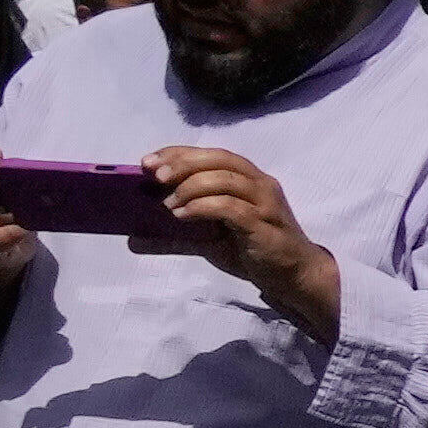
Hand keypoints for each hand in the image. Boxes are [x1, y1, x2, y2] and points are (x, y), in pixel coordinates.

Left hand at [137, 140, 338, 338]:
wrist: (294, 275)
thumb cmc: (253, 250)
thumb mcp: (208, 241)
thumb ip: (174, 237)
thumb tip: (133, 240)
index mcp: (247, 178)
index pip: (212, 153)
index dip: (179, 152)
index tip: (148, 162)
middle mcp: (259, 184)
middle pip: (220, 159)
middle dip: (183, 163)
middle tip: (155, 176)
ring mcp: (265, 203)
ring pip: (226, 180)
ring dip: (191, 187)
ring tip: (168, 204)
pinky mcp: (264, 225)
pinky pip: (231, 208)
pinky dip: (203, 207)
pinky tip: (183, 216)